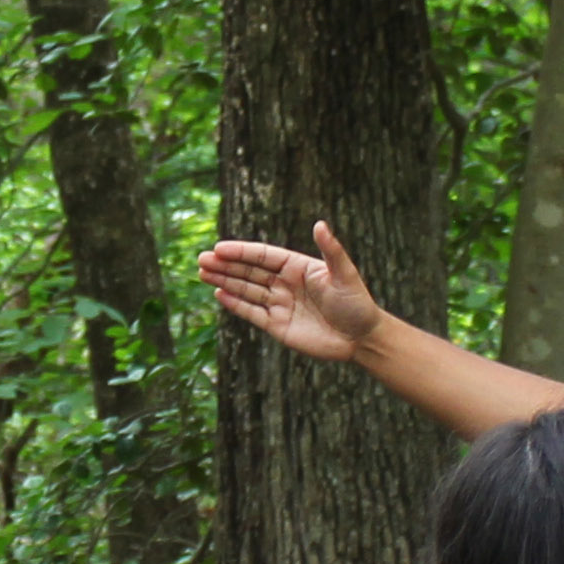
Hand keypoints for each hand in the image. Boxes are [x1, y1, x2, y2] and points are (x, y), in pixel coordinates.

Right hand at [196, 221, 384, 363]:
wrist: (361, 339)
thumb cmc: (357, 303)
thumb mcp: (344, 274)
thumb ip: (331, 250)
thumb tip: (319, 224)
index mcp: (298, 267)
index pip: (263, 256)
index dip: (241, 252)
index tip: (219, 248)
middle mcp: (285, 283)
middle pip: (249, 272)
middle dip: (225, 265)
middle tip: (201, 260)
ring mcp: (280, 304)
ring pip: (246, 290)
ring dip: (225, 281)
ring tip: (202, 273)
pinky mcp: (277, 326)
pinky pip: (252, 312)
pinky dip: (235, 304)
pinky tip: (219, 294)